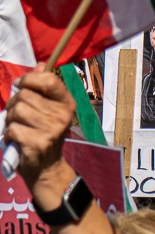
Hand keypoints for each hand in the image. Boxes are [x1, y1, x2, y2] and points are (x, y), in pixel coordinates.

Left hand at [5, 71, 76, 199]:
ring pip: (17, 111)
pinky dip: (8, 134)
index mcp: (67, 103)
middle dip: (14, 104)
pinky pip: (12, 128)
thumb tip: (41, 65)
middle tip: (17, 116)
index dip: (29, 79)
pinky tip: (16, 140)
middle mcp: (63, 116)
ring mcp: (51, 130)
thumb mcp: (47, 109)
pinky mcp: (38, 143)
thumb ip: (43, 87)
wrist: (46, 168)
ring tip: (17, 127)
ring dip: (10, 119)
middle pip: (25, 95)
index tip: (21, 86)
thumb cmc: (43, 133)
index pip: (48, 79)